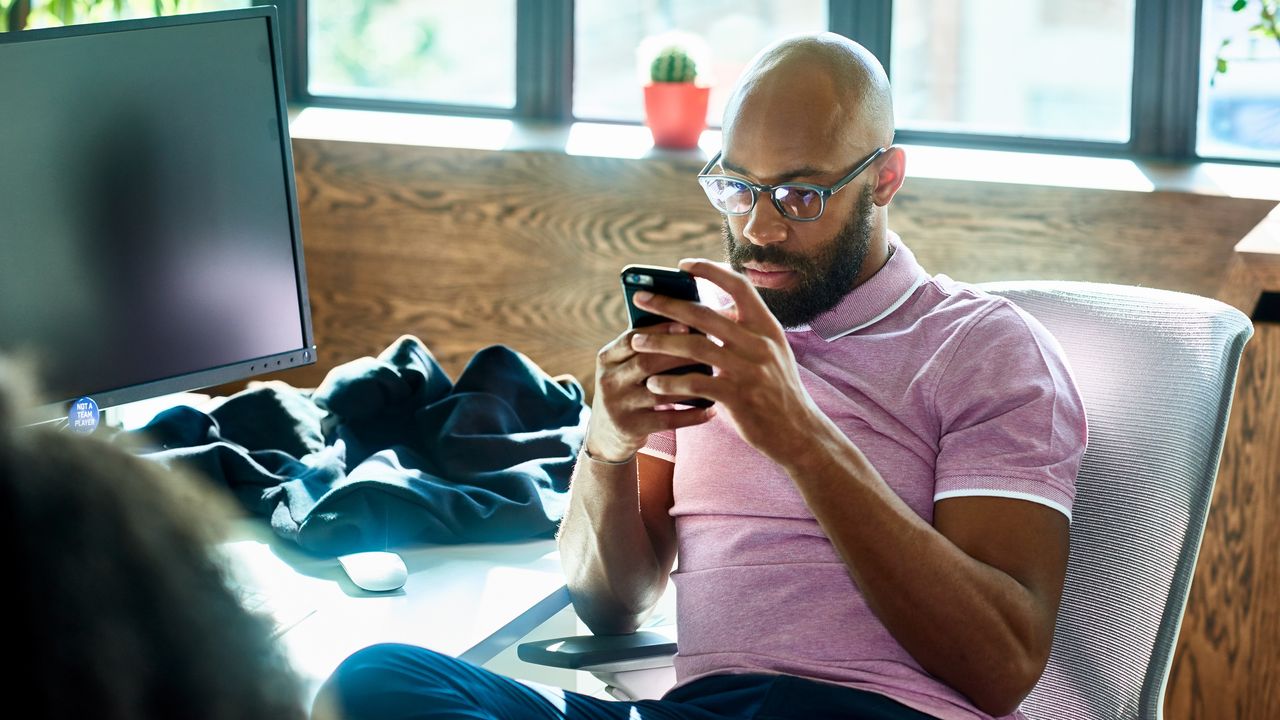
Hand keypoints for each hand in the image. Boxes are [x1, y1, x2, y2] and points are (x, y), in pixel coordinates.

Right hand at [585, 322, 717, 461]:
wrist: (606, 435)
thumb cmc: (627, 389)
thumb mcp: (623, 367)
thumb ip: (645, 348)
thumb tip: (686, 322)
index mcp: (606, 358)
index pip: (632, 338)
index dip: (659, 331)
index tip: (687, 325)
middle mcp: (608, 381)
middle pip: (646, 362)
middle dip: (679, 354)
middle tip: (708, 348)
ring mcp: (617, 406)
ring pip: (659, 392)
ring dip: (690, 384)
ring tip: (714, 377)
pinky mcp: (630, 428)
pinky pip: (667, 420)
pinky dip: (692, 415)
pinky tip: (712, 410)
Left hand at [628, 259, 822, 462]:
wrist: (799, 432)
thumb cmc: (776, 389)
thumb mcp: (770, 352)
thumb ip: (743, 331)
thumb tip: (701, 311)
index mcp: (767, 326)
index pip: (739, 285)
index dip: (711, 270)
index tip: (683, 265)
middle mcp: (760, 343)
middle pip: (705, 314)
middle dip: (667, 303)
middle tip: (640, 298)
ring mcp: (749, 370)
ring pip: (694, 346)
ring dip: (660, 342)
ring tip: (636, 342)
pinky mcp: (738, 397)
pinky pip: (696, 383)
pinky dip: (671, 383)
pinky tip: (654, 385)